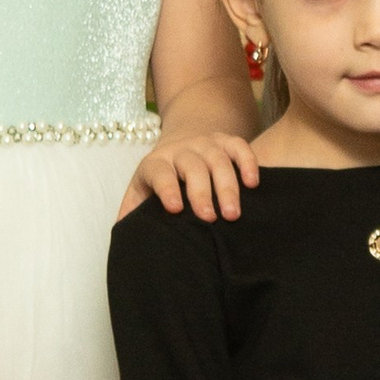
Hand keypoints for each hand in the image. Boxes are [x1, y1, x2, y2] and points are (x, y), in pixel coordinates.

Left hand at [122, 128, 259, 219]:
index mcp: (156, 164)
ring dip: (227, 186)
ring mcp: (205, 143)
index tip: (175, 209)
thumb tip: (126, 238)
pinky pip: (239, 147)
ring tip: (233, 214)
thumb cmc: (161, 179)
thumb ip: (132, 212)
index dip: (167, 188)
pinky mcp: (226, 141)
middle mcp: (180, 151)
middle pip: (192, 167)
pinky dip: (248, 162)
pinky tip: (253, 183)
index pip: (160, 173)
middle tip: (210, 218)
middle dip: (202, 193)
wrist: (180, 143)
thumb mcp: (141, 191)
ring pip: (218, 159)